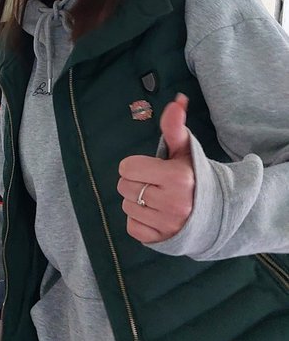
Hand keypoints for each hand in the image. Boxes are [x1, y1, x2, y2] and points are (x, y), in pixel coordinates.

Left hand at [117, 93, 194, 243]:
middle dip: (135, 182)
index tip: (151, 168)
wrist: (216, 212)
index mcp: (177, 177)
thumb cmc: (194, 176)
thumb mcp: (185, 151)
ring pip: (126, 206)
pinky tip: (155, 214)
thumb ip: (175, 127)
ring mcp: (167, 223)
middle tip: (154, 184)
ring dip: (136, 201)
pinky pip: (131, 226)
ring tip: (156, 199)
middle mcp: (173, 202)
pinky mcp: (160, 239)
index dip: (136, 166)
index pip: (127, 167)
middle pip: (123, 186)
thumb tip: (177, 100)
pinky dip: (138, 220)